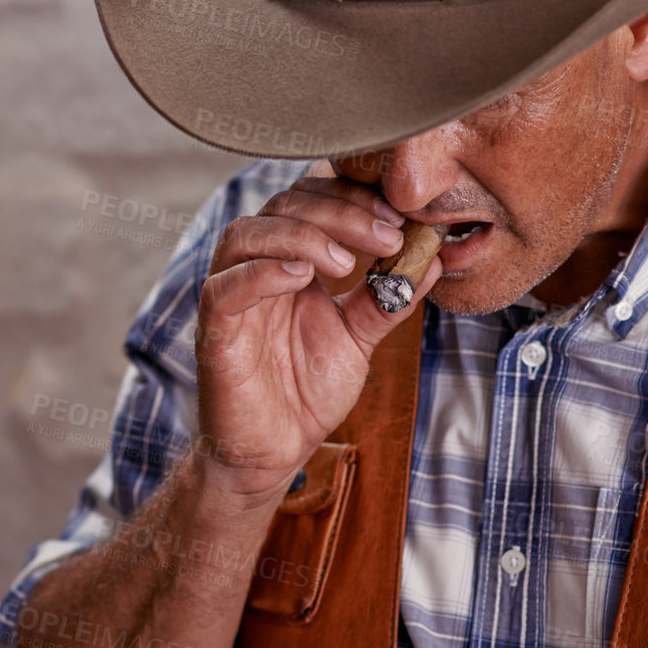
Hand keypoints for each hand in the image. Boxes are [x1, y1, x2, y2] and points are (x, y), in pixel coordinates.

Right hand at [193, 170, 441, 506]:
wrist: (274, 450)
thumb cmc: (307, 391)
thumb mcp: (359, 336)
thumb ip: (387, 294)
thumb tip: (433, 257)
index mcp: (287, 259)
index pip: (310, 199)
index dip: (352, 197)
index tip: (398, 216)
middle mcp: (254, 268)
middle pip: (283, 206)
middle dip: (340, 212)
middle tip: (387, 234)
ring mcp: (230, 296)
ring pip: (246, 235)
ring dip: (301, 235)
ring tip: (345, 261)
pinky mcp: (214, 331)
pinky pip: (224, 288)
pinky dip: (261, 272)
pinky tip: (301, 275)